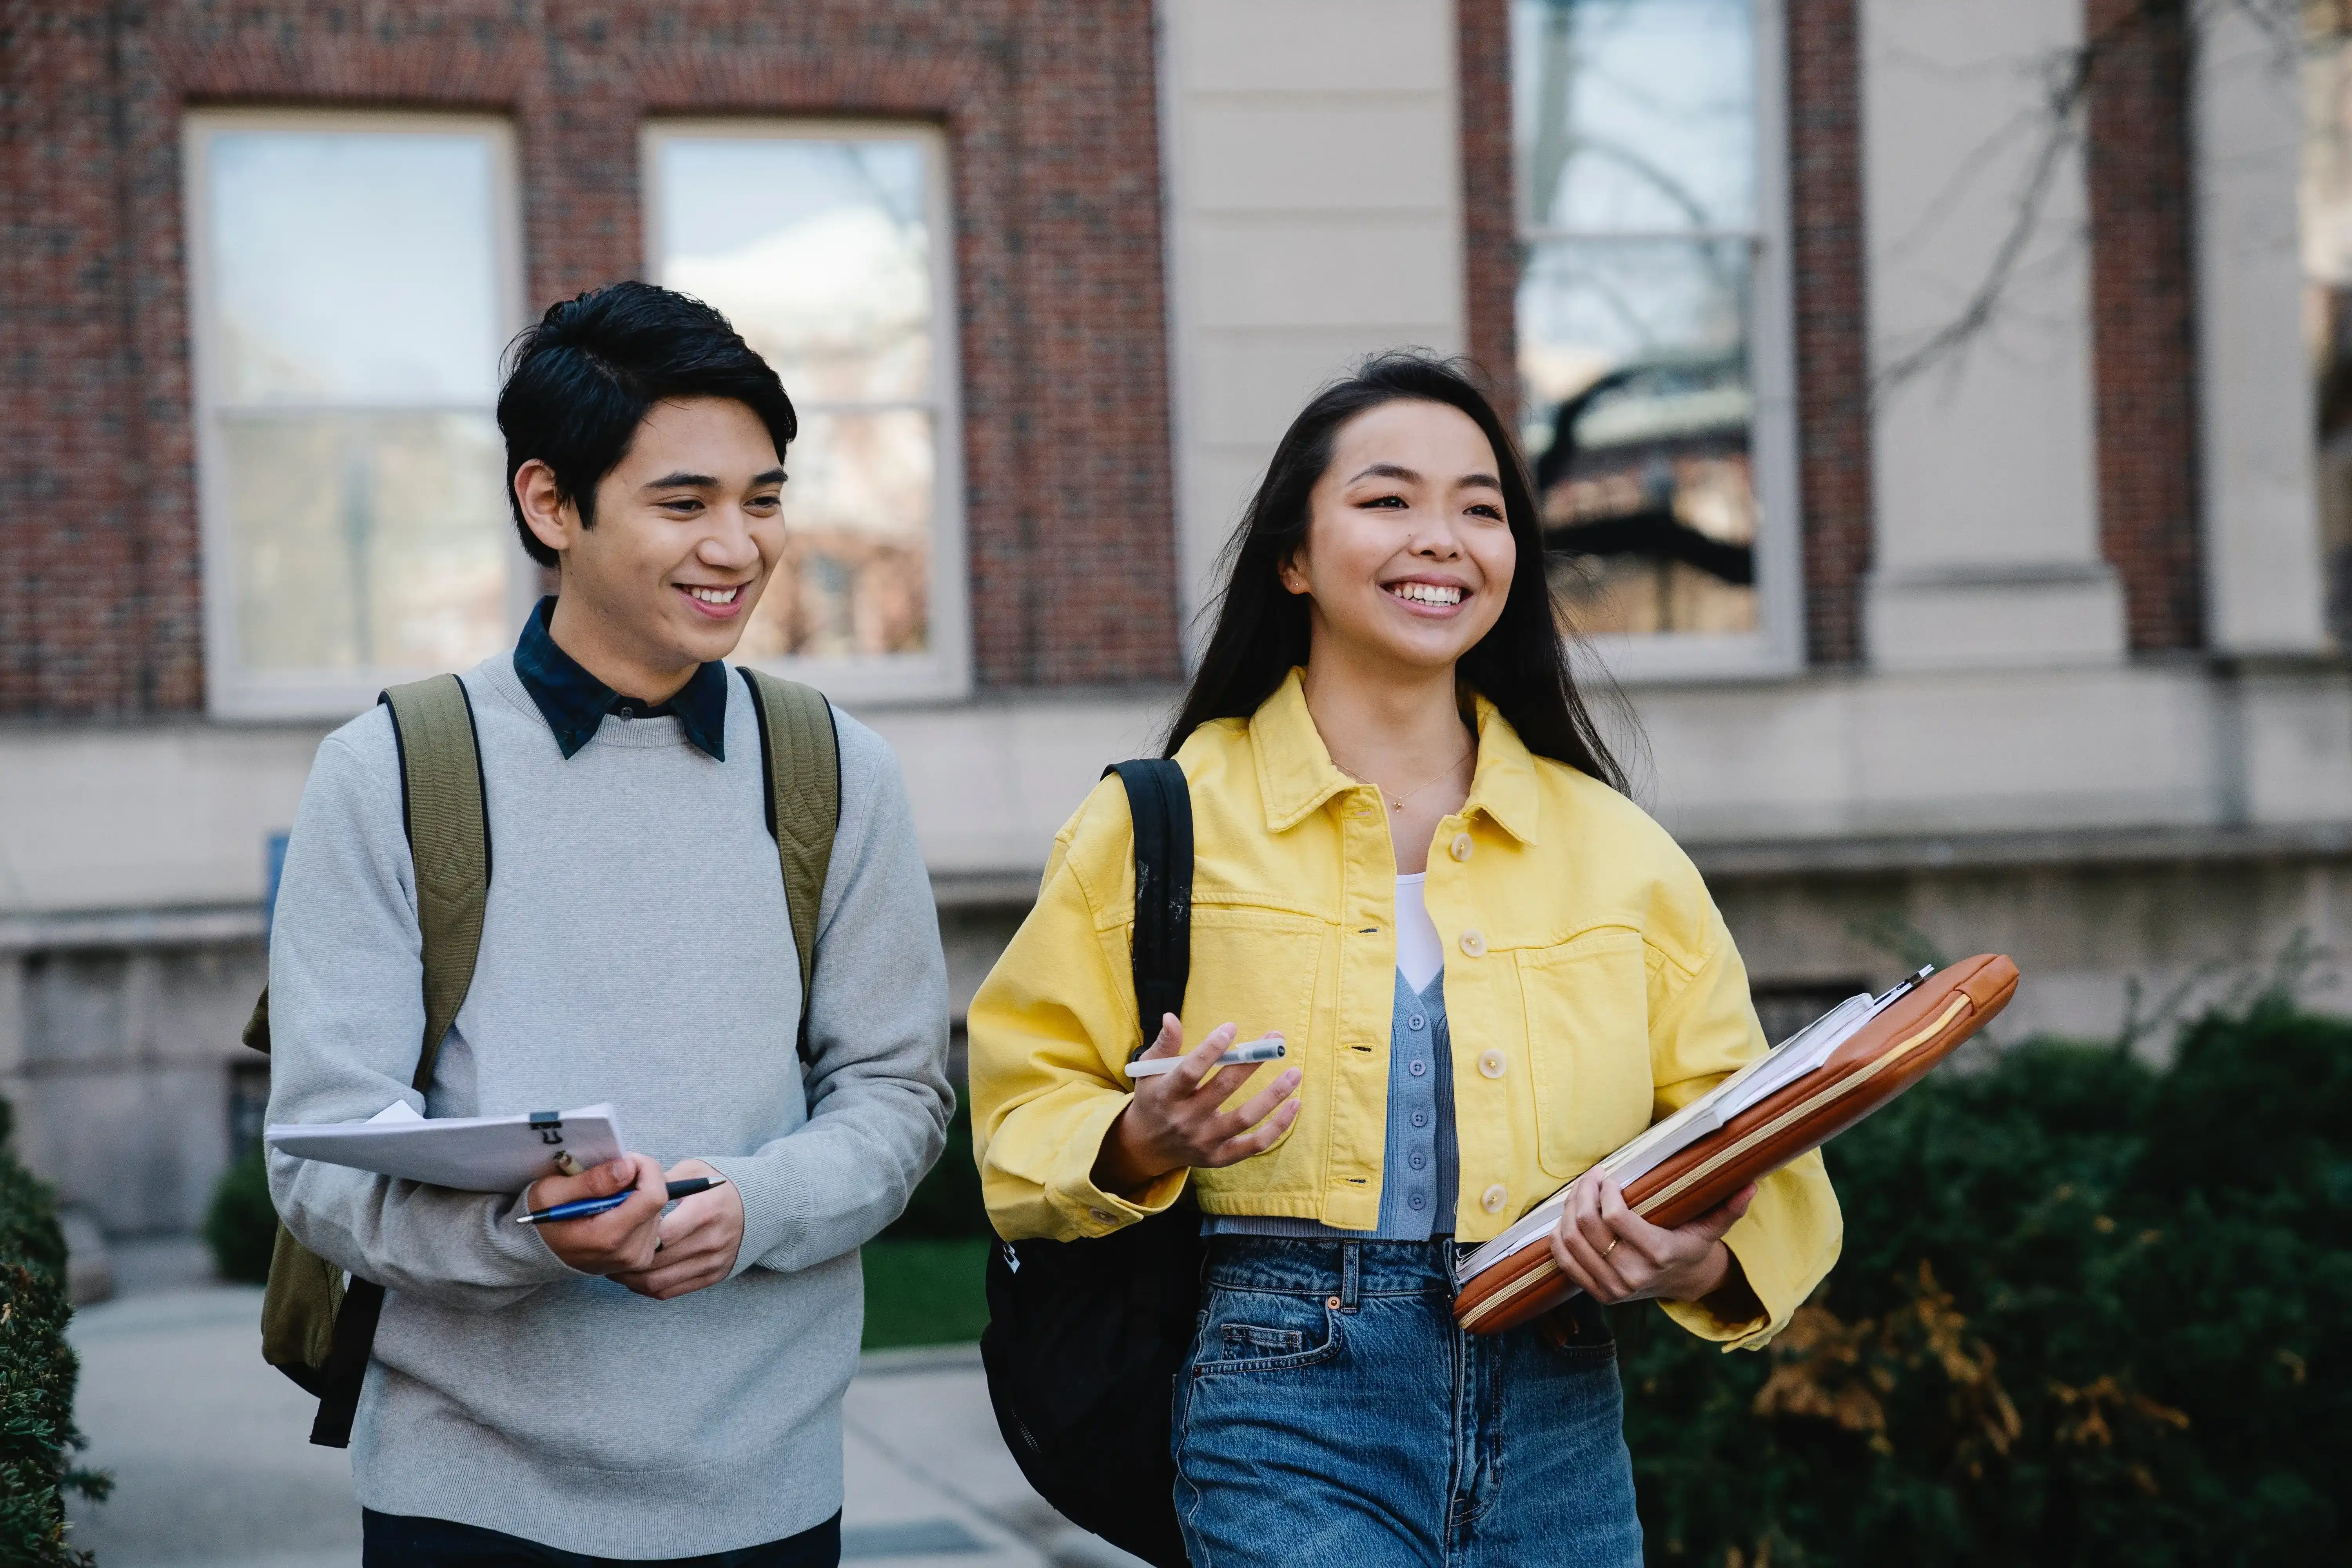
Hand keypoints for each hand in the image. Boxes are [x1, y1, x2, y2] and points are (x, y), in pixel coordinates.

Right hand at [526, 1153, 668, 1276]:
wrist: (539, 1252)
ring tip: (607, 1196)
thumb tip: (628, 1168)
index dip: (645, 1169)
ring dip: (637, 1193)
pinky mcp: (642, 1258)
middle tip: (609, 1175)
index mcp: (608, 1237)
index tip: (624, 1159)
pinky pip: (653, 1221)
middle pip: (657, 1200)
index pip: (654, 1196)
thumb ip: (592, 1181)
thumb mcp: (552, 1193)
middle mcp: (629, 1253)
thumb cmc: (543, 1220)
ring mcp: (637, 1258)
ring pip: (657, 1209)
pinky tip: (614, 1209)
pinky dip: (638, 1208)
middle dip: (638, 1178)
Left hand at [611, 1158, 743, 1300]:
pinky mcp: (712, 1277)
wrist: (763, 1207)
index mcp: (705, 1211)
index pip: (660, 1233)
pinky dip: (646, 1287)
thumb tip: (625, 1189)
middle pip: (654, 1262)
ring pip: (657, 1282)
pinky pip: (669, 1291)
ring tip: (614, 1265)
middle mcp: (710, 1242)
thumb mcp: (695, 1171)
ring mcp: (712, 1263)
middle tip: (605, 1250)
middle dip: (623, 1259)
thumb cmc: (722, 1185)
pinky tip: (634, 1275)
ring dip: (630, 1278)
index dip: (632, 1234)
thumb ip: (661, 1180)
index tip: (616, 1227)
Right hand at [1092, 1015, 1301, 1194]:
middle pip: (1223, 1089)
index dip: (1210, 1049)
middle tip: (1275, 1041)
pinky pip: (1255, 1145)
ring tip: (1295, 1072)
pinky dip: (1277, 1127)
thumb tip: (1171, 1017)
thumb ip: (1164, 1045)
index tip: (1232, 1027)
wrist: (1147, 1147)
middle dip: (1252, 1062)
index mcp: (1166, 1095)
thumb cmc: (1154, 1099)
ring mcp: (1204, 1141)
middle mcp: (1185, 1120)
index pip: (1189, 1071)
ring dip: (1273, 1095)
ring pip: (1245, 1118)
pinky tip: (1295, 1105)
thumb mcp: (1149, 1071)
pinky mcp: (1220, 1157)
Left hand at [1547, 1171, 1754, 1305]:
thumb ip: (1729, 1208)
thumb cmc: (1692, 1245)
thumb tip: (1751, 1185)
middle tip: (1590, 1177)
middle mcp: (1633, 1276)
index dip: (1604, 1191)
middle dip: (1582, 1193)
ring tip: (1579, 1192)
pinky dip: (1559, 1236)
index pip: (1616, 1218)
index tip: (1607, 1175)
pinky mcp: (1597, 1294)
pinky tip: (1568, 1217)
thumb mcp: (1711, 1228)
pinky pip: (1564, 1261)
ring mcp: (1612, 1289)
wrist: (1681, 1284)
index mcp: (1659, 1255)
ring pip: (1572, 1240)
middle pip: (1588, 1226)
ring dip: (1568, 1210)